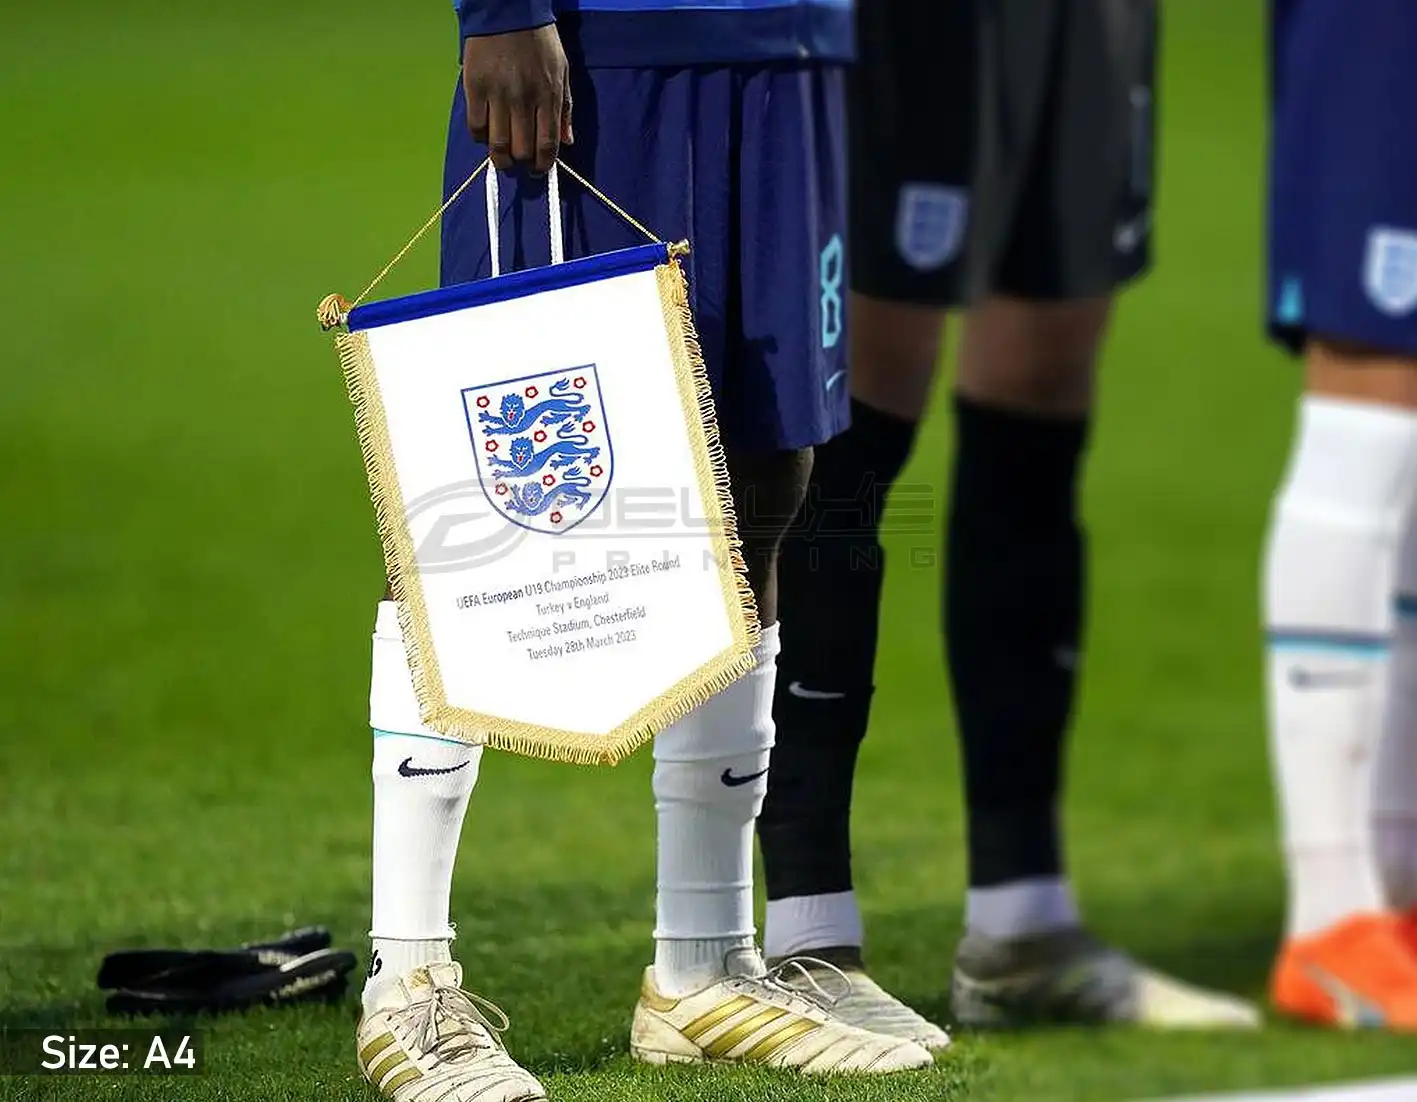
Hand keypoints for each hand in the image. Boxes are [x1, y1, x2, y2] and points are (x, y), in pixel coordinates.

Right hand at [462, 26, 572, 175]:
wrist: (508, 11)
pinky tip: (486, 135)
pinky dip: (481, 138)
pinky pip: (476, 126)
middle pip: (522, 150)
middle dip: (522, 165)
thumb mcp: (562, 71)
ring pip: (497, 144)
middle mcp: (524, 100)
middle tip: (520, 164)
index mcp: (548, 97)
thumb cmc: (540, 42)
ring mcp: (497, 95)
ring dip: (500, 159)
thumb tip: (567, 142)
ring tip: (503, 158)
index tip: (539, 171)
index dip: (543, 166)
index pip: (547, 145)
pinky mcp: (474, 88)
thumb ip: (565, 108)